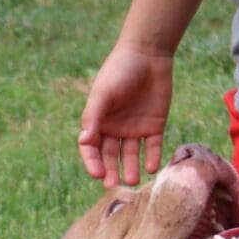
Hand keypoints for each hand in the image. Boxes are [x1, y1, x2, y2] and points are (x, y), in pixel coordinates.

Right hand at [79, 44, 173, 186]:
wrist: (148, 54)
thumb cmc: (120, 70)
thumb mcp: (104, 92)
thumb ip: (93, 116)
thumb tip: (84, 141)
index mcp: (99, 121)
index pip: (92, 149)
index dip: (93, 162)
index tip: (97, 174)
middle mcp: (115, 129)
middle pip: (111, 156)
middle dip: (111, 171)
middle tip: (113, 184)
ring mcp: (135, 129)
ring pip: (132, 156)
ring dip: (131, 168)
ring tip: (133, 179)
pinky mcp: (155, 126)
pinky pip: (153, 147)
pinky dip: (152, 158)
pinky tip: (152, 167)